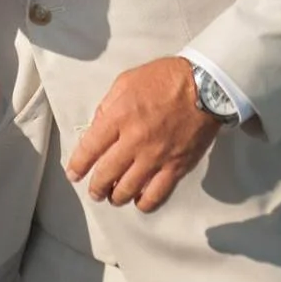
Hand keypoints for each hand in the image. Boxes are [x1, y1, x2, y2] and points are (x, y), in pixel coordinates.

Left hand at [65, 57, 220, 212]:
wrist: (206, 86)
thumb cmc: (164, 78)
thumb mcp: (126, 81)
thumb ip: (108, 106)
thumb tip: (96, 128)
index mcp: (119, 117)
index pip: (90, 149)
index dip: (78, 166)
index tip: (74, 174)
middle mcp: (134, 141)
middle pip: (106, 174)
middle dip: (96, 187)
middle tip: (94, 190)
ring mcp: (156, 157)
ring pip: (128, 189)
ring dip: (116, 197)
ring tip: (113, 196)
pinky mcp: (176, 167)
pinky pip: (156, 194)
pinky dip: (144, 203)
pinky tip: (139, 201)